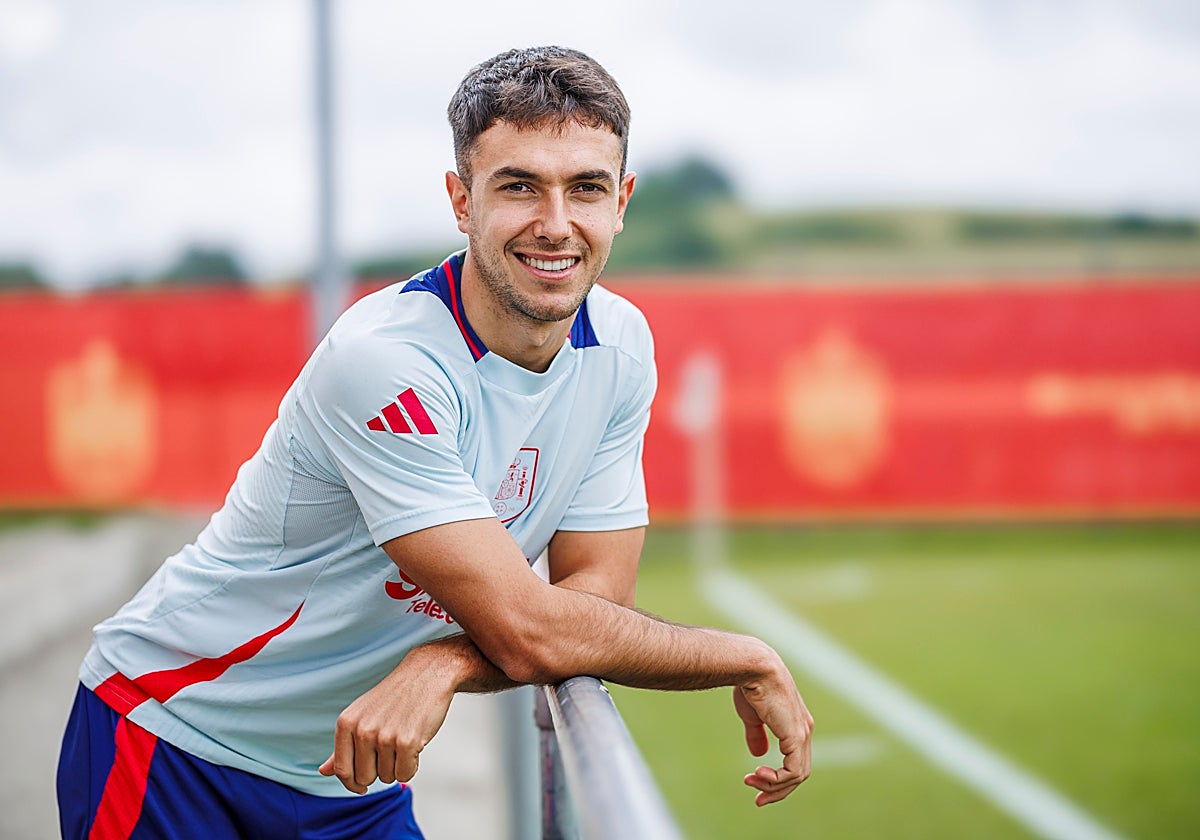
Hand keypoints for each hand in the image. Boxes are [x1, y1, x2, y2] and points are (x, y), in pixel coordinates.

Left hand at [318, 656, 455, 793]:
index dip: (352, 784)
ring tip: (403, 741)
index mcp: (346, 723)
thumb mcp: (361, 716)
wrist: (426, 674)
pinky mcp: (407, 741)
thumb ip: (342, 746)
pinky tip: (414, 746)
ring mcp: (384, 736)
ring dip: (397, 766)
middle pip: (364, 778)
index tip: (361, 787)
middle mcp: (362, 730)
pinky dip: (412, 766)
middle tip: (390, 750)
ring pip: (387, 777)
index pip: (342, 770)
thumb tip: (323, 771)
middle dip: (379, 771)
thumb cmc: (394, 697)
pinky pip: (405, 774)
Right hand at [732, 671, 813, 805]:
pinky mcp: (796, 737)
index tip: (754, 781)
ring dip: (773, 786)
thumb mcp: (752, 716)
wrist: (754, 667)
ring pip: (797, 776)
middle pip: (799, 773)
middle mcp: (804, 730)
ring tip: (752, 781)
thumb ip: (757, 735)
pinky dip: (777, 780)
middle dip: (777, 789)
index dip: (777, 777)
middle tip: (757, 799)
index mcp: (796, 724)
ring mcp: (802, 734)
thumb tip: (758, 755)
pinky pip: (793, 771)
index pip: (794, 760)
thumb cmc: (751, 685)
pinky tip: (759, 775)